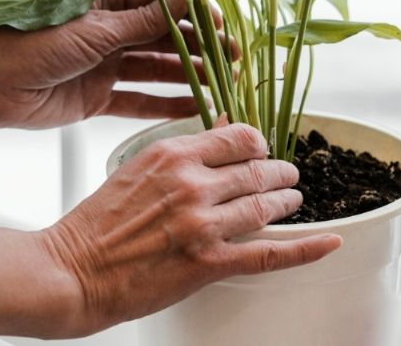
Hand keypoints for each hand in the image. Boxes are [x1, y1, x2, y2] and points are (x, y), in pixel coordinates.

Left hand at [0, 0, 222, 128]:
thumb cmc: (28, 42)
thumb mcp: (91, 31)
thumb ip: (140, 22)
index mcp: (107, 2)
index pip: (163, 2)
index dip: (195, 14)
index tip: (222, 27)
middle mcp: (109, 31)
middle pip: (165, 38)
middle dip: (201, 48)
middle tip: (235, 61)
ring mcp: (104, 65)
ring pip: (156, 70)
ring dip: (189, 78)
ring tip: (224, 87)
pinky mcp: (95, 97)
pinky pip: (137, 101)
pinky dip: (164, 106)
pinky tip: (194, 110)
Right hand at [37, 123, 342, 336]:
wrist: (72, 271)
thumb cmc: (96, 224)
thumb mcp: (135, 169)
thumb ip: (180, 152)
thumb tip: (220, 128)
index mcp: (172, 155)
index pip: (239, 136)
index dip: (259, 142)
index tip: (263, 149)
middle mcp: (192, 184)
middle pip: (259, 169)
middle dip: (281, 172)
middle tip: (288, 176)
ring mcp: (203, 224)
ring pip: (267, 206)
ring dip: (288, 202)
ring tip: (293, 201)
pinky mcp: (208, 263)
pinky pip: (270, 253)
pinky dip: (306, 248)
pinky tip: (328, 240)